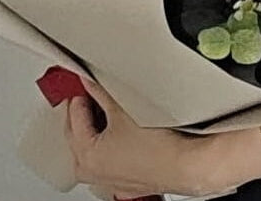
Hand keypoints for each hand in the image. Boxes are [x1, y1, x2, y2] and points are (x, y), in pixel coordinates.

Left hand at [65, 78, 205, 198]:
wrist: (186, 164)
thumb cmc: (158, 146)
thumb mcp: (123, 108)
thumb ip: (101, 91)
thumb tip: (89, 81)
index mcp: (87, 156)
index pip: (74, 116)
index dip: (79, 94)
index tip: (83, 81)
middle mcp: (94, 172)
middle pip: (78, 135)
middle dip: (82, 113)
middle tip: (90, 92)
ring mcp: (111, 179)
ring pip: (93, 148)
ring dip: (97, 129)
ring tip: (108, 109)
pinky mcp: (127, 180)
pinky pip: (110, 158)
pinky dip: (111, 143)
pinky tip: (124, 130)